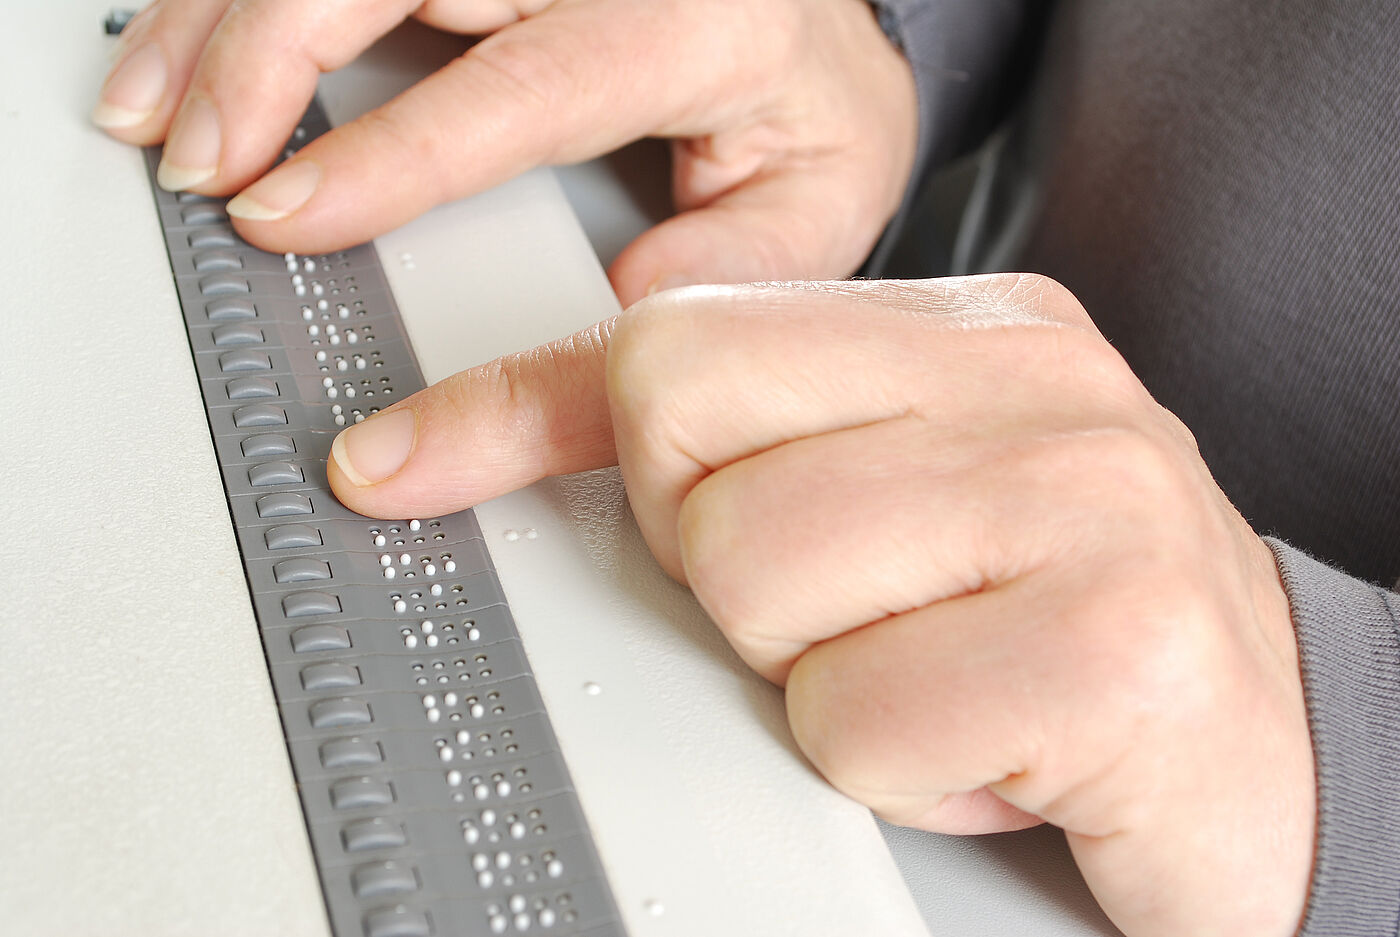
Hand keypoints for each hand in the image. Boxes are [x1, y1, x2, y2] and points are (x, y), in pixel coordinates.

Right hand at [93, 0, 915, 303]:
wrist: (822, 25)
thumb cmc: (812, 116)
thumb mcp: (813, 208)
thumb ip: (720, 269)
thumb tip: (610, 312)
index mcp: (692, 23)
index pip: (520, 83)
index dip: (388, 150)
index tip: (285, 210)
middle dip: (269, 56)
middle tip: (203, 164)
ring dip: (226, 16)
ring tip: (157, 112)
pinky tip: (192, 46)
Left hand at [325, 274, 1315, 936]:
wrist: (1274, 759)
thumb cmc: (1059, 630)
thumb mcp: (886, 497)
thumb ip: (704, 445)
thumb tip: (446, 447)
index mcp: (970, 330)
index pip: (672, 338)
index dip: (543, 426)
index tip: (410, 465)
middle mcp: (1034, 387)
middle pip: (687, 456)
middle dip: (730, 580)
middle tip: (855, 615)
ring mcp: (1087, 502)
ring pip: (757, 584)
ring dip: (819, 684)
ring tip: (933, 679)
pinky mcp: (1116, 648)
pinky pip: (858, 721)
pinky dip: (896, 770)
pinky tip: (989, 750)